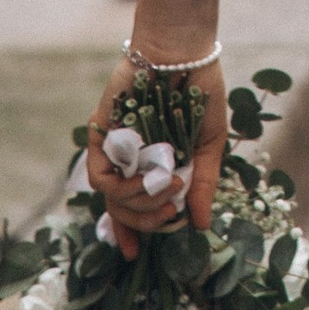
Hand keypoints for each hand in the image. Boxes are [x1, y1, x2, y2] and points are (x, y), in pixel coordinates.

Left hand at [85, 54, 227, 263]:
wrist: (183, 53)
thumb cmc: (200, 91)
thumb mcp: (208, 143)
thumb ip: (203, 183)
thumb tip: (201, 226)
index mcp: (151, 165)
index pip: (133, 208)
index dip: (131, 234)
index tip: (134, 256)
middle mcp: (128, 161)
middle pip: (122, 211)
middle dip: (146, 222)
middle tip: (171, 214)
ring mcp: (113, 150)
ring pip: (112, 200)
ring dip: (141, 204)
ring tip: (169, 188)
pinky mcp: (100, 136)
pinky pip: (102, 177)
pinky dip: (124, 187)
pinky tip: (151, 178)